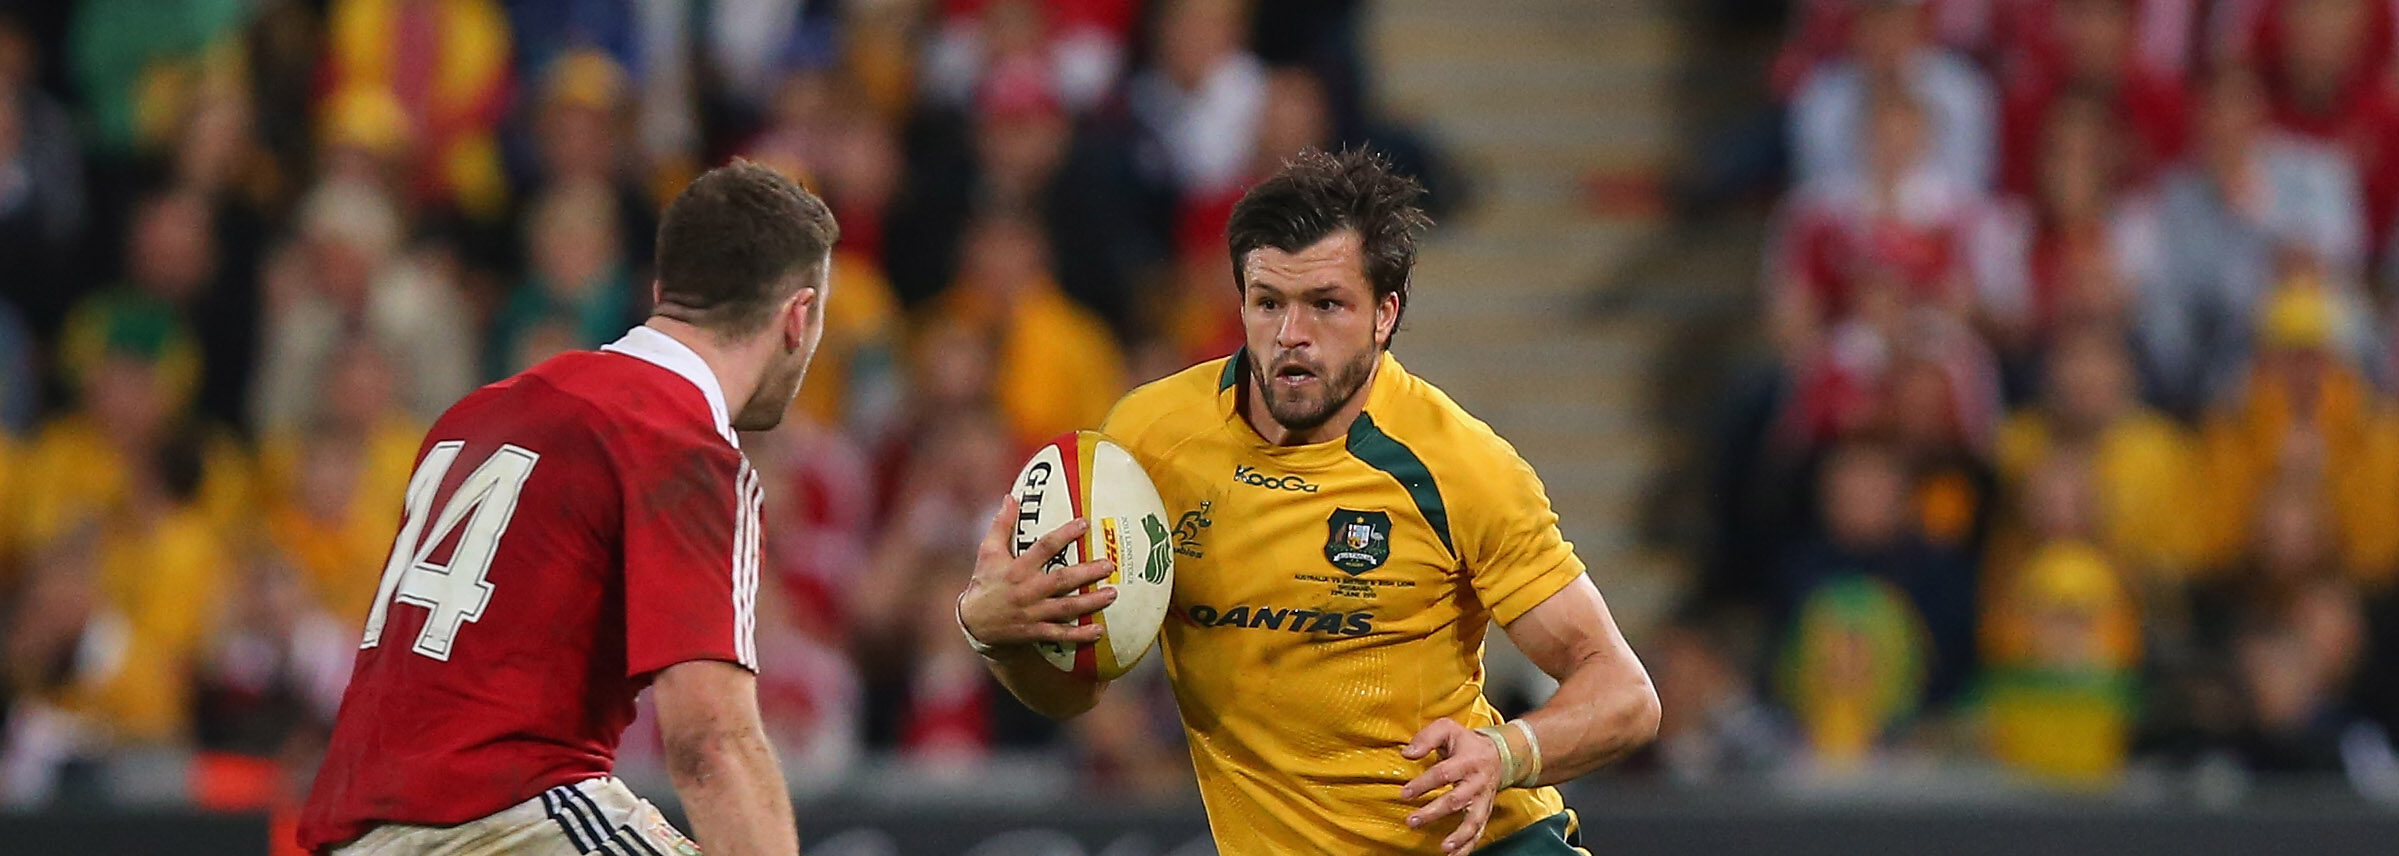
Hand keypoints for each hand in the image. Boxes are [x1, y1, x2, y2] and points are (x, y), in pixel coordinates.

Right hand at [958, 496, 1117, 650]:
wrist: (974, 623)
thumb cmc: (985, 582)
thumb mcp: (988, 552)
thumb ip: (1001, 525)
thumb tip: (1011, 497)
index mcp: (1017, 569)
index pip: (1044, 548)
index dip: (1065, 534)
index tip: (1084, 523)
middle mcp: (1028, 590)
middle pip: (1062, 580)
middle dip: (1087, 572)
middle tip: (1109, 564)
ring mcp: (1033, 613)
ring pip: (1066, 608)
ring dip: (1091, 602)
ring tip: (1113, 593)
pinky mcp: (1036, 631)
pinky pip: (1061, 635)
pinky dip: (1080, 635)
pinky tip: (1099, 631)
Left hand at [1400, 718, 1502, 855]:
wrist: (1499, 754)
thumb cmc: (1465, 743)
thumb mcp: (1447, 728)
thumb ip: (1427, 737)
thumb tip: (1407, 753)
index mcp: (1467, 760)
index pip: (1443, 773)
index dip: (1424, 784)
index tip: (1405, 794)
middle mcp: (1477, 782)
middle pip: (1456, 800)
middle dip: (1434, 812)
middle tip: (1412, 821)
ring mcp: (1483, 800)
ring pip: (1473, 821)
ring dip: (1459, 836)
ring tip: (1444, 848)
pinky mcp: (1485, 812)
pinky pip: (1479, 832)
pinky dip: (1468, 847)